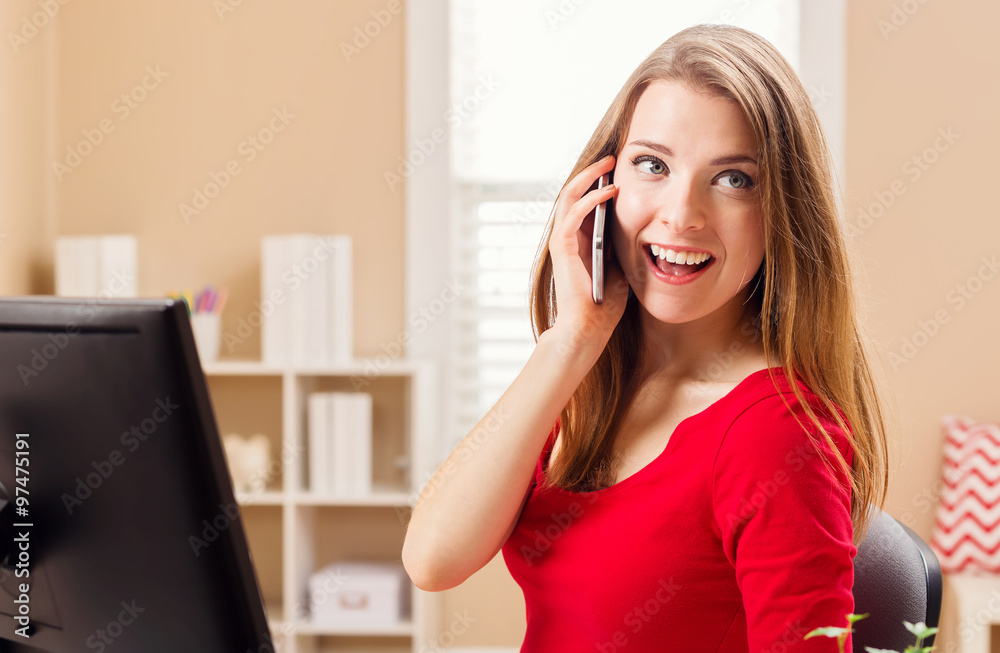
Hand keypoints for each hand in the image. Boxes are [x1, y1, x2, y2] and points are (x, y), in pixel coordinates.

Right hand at [546, 155, 629, 357]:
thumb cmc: (604, 301)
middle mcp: (566, 236)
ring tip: (607, 165)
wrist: (589, 326)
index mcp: (579, 239)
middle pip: (573, 192)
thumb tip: (644, 224)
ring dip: (589, 178)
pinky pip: (573, 213)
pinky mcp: (562, 247)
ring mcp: (562, 240)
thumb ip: (621, 243)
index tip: (617, 168)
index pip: (583, 201)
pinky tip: (610, 191)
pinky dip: (590, 199)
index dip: (597, 182)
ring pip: (568, 196)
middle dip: (592, 173)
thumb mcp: (620, 263)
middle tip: (611, 158)